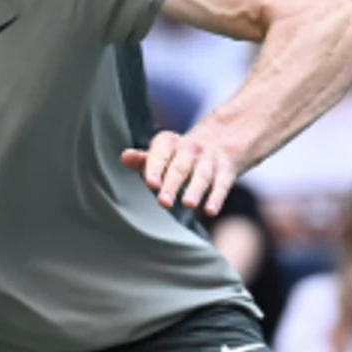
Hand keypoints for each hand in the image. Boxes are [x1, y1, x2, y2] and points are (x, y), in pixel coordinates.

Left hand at [120, 130, 237, 214]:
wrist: (219, 141)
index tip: (151, 183)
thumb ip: (143, 160)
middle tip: (164, 202)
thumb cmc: (179, 155)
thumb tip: (125, 157)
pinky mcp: (226, 171)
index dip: (155, 168)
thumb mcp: (161, 154)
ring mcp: (209, 159)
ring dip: (195, 190)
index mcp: (169, 142)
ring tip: (188, 204)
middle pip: (180, 167)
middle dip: (172, 184)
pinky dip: (216, 198)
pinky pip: (222, 184)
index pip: (160, 154)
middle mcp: (190, 148)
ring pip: (202, 175)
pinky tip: (210, 211)